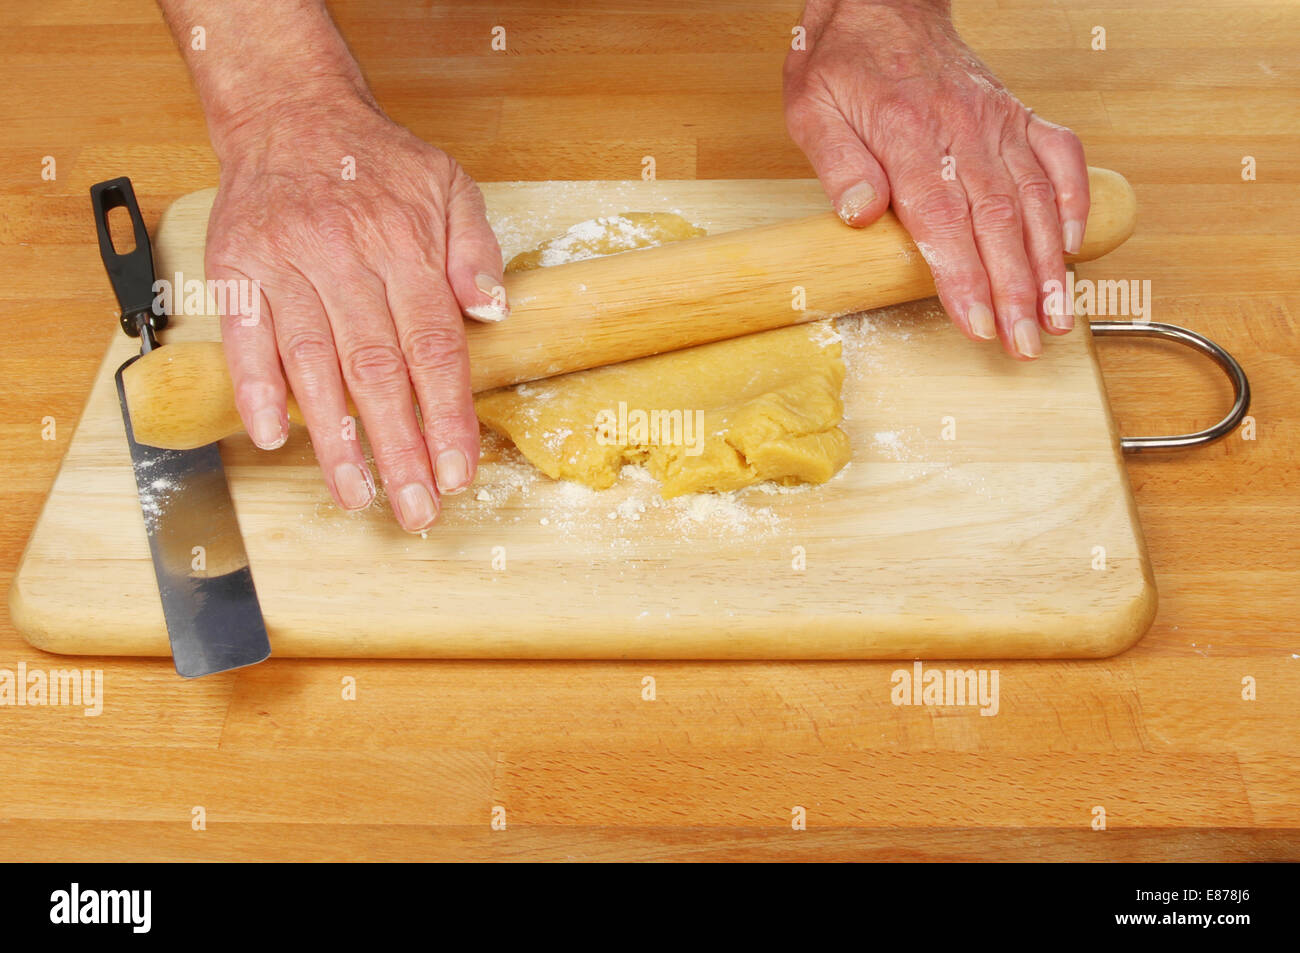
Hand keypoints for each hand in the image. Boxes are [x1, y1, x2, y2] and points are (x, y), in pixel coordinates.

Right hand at [205, 96, 506, 531]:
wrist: (290, 113)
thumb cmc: (376, 162)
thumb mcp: (449, 185)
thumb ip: (476, 250)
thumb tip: (495, 311)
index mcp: (404, 243)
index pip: (434, 345)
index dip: (448, 414)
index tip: (459, 469)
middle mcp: (344, 256)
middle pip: (378, 369)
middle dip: (401, 447)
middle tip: (417, 507)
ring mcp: (286, 263)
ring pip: (314, 363)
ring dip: (335, 439)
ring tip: (358, 495)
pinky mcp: (237, 268)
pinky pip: (245, 336)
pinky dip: (256, 388)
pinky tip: (276, 437)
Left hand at [784, 0, 1089, 358]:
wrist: (882, 4)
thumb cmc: (844, 64)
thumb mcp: (813, 111)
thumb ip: (838, 164)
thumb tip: (859, 216)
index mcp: (907, 133)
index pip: (941, 219)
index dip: (963, 277)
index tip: (978, 324)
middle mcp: (962, 128)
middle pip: (996, 221)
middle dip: (1016, 290)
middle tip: (1026, 343)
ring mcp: (997, 121)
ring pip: (1034, 199)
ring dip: (1051, 263)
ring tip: (1059, 316)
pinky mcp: (1017, 114)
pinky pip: (1058, 157)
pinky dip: (1072, 200)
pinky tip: (1075, 245)